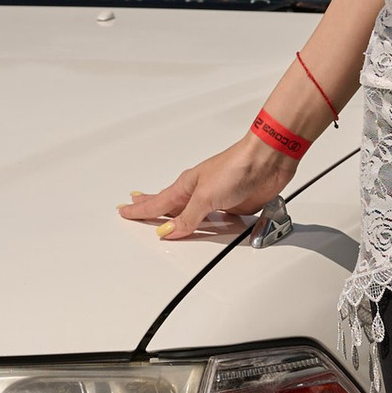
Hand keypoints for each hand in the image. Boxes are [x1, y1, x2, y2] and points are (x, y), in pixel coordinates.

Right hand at [120, 134, 294, 243]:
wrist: (268, 161)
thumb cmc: (236, 167)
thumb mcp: (206, 196)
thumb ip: (188, 217)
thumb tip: (168, 231)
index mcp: (187, 186)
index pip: (158, 203)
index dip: (140, 210)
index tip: (124, 211)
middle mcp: (199, 191)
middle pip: (169, 204)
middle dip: (150, 207)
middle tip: (134, 208)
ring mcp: (215, 198)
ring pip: (189, 212)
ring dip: (175, 216)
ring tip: (160, 217)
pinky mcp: (233, 205)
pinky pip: (211, 218)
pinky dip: (202, 222)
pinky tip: (201, 222)